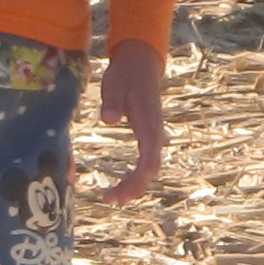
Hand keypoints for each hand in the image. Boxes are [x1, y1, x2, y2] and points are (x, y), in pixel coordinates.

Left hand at [95, 43, 168, 203]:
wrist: (140, 63)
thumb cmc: (126, 74)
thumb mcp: (114, 85)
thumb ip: (112, 102)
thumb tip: (108, 119)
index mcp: (149, 124)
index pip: (148, 161)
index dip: (135, 181)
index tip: (118, 193)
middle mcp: (155, 133)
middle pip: (151, 170)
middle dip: (134, 188)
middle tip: (112, 201)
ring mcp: (153, 135)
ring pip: (149, 168)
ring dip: (134, 185)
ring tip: (114, 198)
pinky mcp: (147, 135)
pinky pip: (145, 162)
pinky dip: (135, 176)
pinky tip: (121, 186)